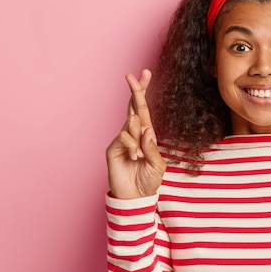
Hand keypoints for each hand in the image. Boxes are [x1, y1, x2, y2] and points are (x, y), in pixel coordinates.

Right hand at [106, 69, 165, 198]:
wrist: (135, 197)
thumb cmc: (148, 181)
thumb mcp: (157, 165)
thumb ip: (152, 147)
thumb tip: (146, 129)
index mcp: (146, 135)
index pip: (144, 110)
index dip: (143, 92)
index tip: (145, 73)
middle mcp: (133, 134)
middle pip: (133, 107)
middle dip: (135, 91)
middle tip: (132, 76)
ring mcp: (122, 140)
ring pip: (131, 124)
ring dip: (139, 138)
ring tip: (139, 156)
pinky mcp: (113, 148)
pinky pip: (124, 137)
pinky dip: (132, 147)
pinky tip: (133, 158)